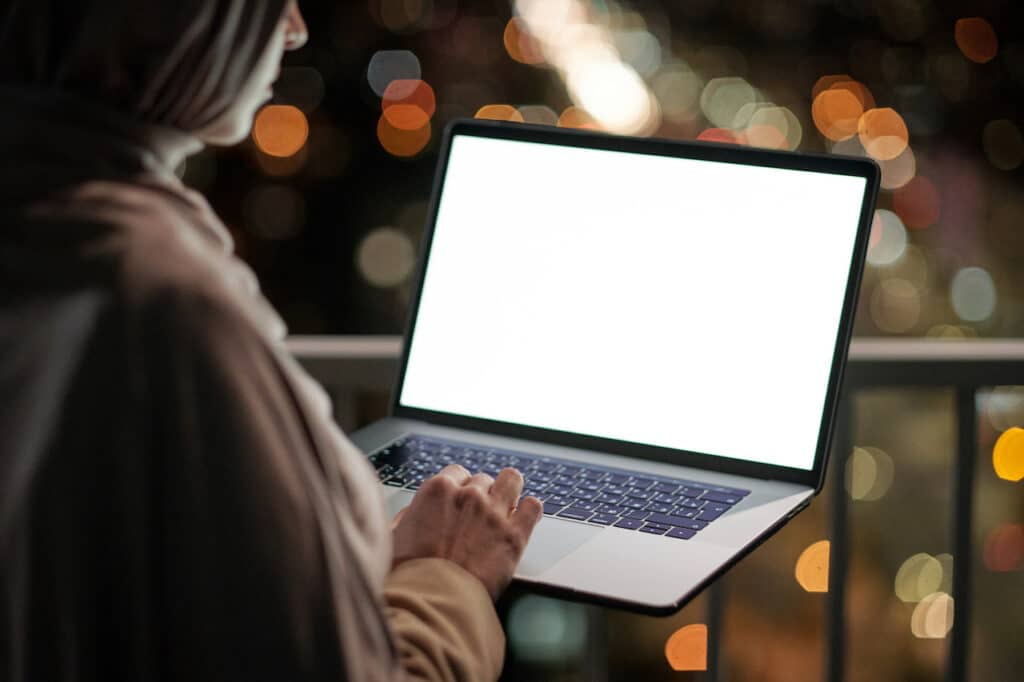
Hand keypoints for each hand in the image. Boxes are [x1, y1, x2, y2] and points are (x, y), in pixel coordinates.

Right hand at [391, 464, 543, 599]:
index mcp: (438, 490)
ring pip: (512, 480)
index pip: (456, 473)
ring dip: (508, 490)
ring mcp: (495, 512)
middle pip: (482, 479)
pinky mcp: (516, 534)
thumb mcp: (394, 537)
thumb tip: (413, 513)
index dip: (458, 489)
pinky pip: (534, 506)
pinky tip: (523, 519)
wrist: (433, 601)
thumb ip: (408, 517)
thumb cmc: (410, 575)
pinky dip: (529, 510)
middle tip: (477, 516)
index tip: (458, 503)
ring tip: (506, 506)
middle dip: (481, 495)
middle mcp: (469, 494)